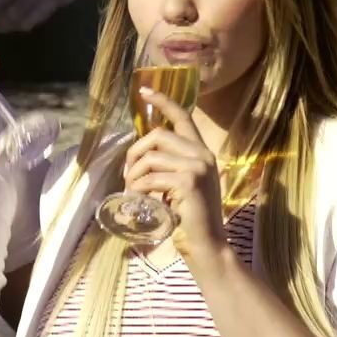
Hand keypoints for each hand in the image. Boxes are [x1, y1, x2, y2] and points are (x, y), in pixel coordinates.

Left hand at [124, 89, 225, 261]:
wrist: (209, 246)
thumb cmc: (191, 220)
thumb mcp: (182, 187)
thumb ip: (170, 168)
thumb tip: (139, 157)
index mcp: (203, 153)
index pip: (183, 117)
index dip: (163, 101)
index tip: (144, 90)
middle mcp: (203, 155)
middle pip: (158, 134)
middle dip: (134, 151)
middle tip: (127, 174)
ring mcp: (198, 168)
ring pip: (151, 156)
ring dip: (134, 174)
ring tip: (131, 192)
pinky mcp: (188, 183)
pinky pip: (152, 177)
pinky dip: (139, 189)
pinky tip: (140, 201)